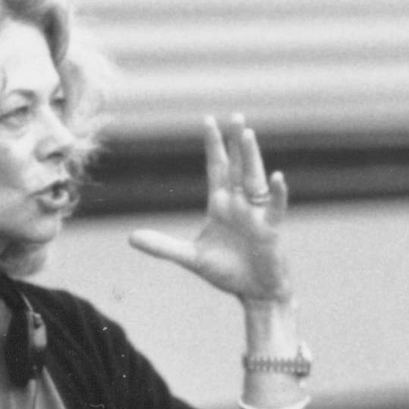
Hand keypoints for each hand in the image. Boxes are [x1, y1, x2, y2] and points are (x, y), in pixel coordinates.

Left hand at [129, 114, 291, 303]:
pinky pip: (276, 208)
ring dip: (251, 157)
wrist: (254, 292)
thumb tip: (131, 237)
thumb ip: (163, 247)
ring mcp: (257, 214)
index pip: (216, 168)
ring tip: (247, 134)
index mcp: (221, 205)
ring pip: (254, 179)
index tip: (208, 121)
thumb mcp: (191, 258)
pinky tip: (276, 178)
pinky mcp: (271, 229)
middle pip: (237, 166)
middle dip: (235, 143)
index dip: (213, 145)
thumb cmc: (227, 272)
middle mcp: (240, 204)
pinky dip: (277, 193)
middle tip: (235, 116)